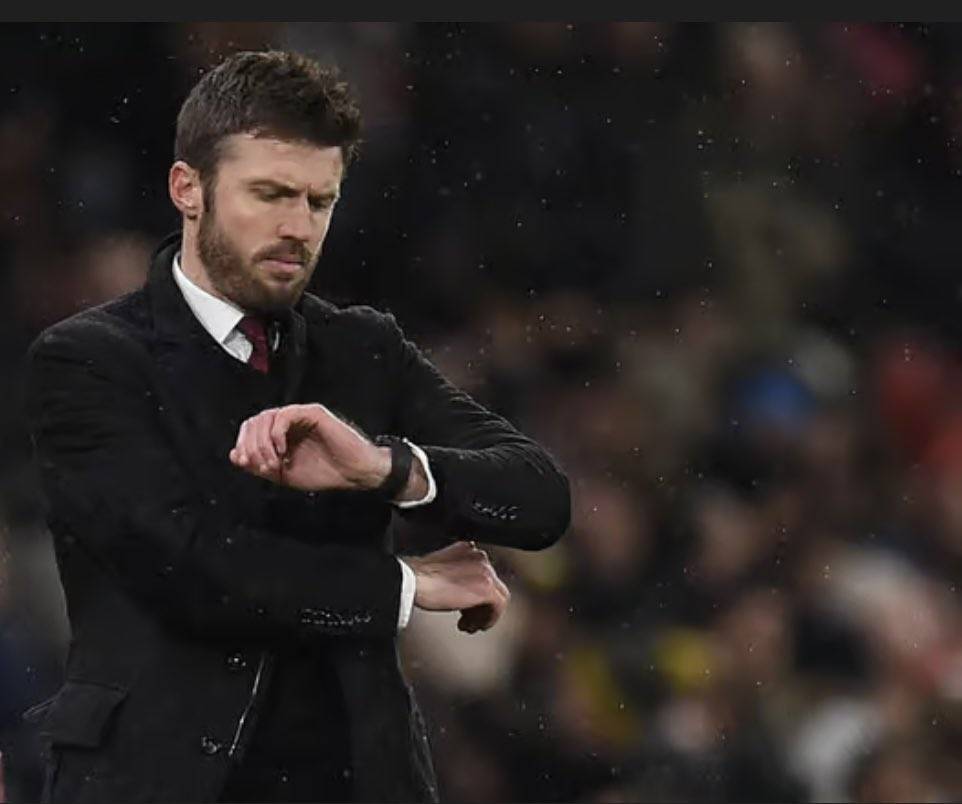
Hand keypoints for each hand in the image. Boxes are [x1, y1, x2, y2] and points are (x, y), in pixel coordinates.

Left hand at [229, 404, 389, 491]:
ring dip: (263, 443)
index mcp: (280, 434)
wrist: (353, 473)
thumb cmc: (324, 473)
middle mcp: (288, 421)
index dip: (243, 444)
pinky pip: (285, 415)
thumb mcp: (283, 474)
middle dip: (251, 445)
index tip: (246, 464)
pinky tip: (282, 450)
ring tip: (273, 463)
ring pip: (266, 417)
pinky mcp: (312, 413)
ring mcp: (300, 415)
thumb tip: (235, 455)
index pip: (251, 429)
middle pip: (255, 421)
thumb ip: (259, 465)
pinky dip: (277, 433)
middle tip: (262, 466)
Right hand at [405, 541, 509, 632]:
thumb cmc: (418, 578)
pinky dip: (490, 619)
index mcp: (468, 549)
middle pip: (491, 585)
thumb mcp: (439, 569)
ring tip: (470, 625)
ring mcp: (485, 571)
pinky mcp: (486, 588)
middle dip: (479, 605)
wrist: (414, 580)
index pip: (481, 573)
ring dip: (483, 614)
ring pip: (497, 596)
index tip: (466, 605)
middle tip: (468, 618)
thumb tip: (461, 591)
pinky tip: (477, 626)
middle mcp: (480, 557)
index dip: (474, 593)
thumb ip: (455, 572)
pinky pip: (498, 606)